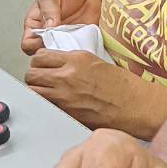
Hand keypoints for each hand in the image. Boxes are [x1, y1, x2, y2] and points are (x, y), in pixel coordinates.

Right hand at [21, 0, 102, 55]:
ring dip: (64, 53)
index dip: (34, 45)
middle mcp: (46, 38)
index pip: (27, 44)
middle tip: (61, 42)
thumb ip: (48, 10)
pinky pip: (73, 56)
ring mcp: (62, 43)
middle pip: (42, 55)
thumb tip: (48, 27)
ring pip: (58, 58)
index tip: (45, 39)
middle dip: (50, 51)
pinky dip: (76, 53)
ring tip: (72, 42)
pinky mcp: (76, 46)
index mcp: (35, 26)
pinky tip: (80, 44)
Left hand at [25, 51, 162, 135]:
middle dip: (35, 76)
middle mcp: (67, 75)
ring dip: (37, 90)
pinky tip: (54, 104)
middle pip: (31, 73)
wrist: (135, 106)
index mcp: (76, 59)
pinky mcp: (66, 112)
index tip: (44, 65)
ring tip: (46, 92)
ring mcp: (64, 95)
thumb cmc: (123, 87)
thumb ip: (74, 62)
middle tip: (42, 80)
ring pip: (33, 90)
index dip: (40, 61)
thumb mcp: (96, 62)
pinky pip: (44, 106)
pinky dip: (45, 104)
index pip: (40, 55)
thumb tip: (58, 65)